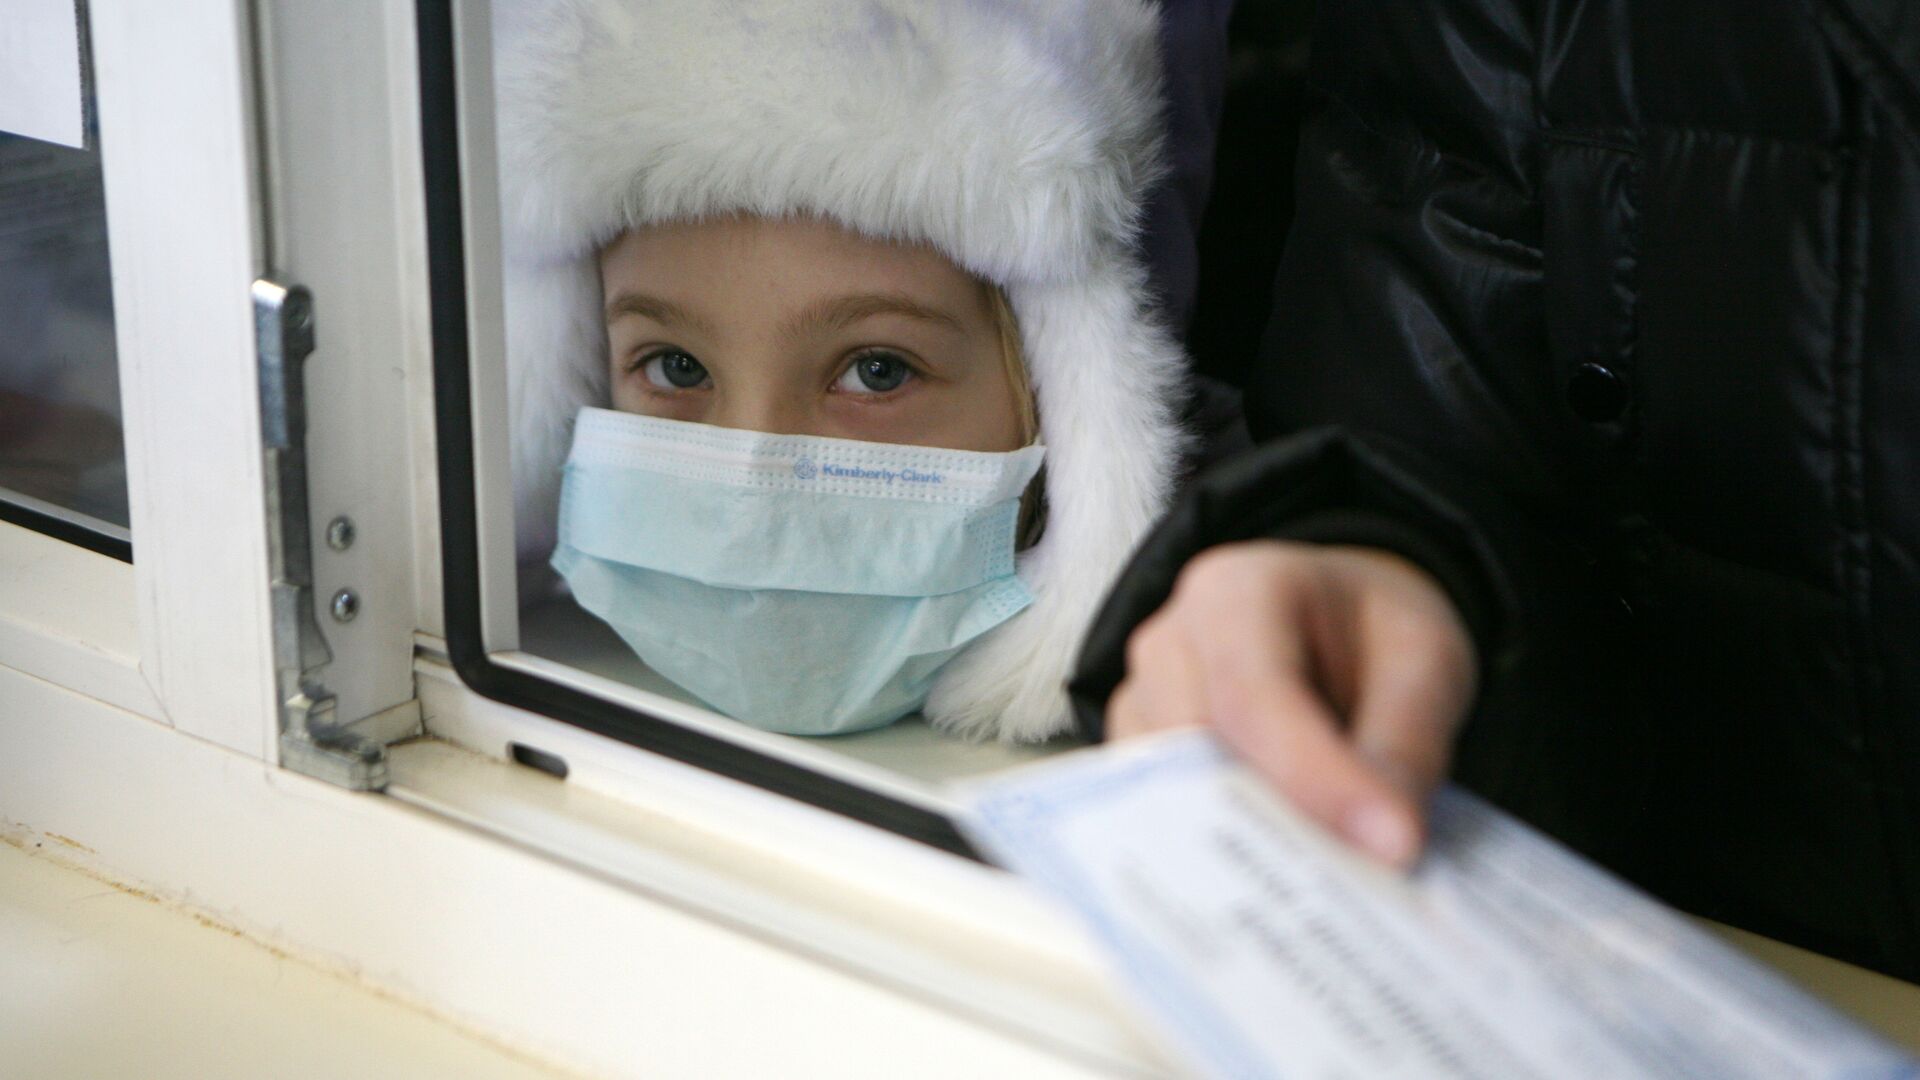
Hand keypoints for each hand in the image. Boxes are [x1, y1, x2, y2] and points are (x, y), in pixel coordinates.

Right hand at [1106, 541, 1476, 867]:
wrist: (1338, 626)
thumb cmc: (1373, 634)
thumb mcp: (1424, 662)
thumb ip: (1406, 744)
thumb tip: (1389, 843)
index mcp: (1236, 591)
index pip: (1254, 692)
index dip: (1315, 776)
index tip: (1389, 846)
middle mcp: (1168, 645)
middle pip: (1194, 755)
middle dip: (1273, 829)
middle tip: (1358, 895)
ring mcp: (1142, 707)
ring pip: (1168, 802)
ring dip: (1244, 856)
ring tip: (1329, 899)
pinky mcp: (1139, 768)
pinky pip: (1165, 828)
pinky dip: (1223, 866)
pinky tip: (1285, 894)